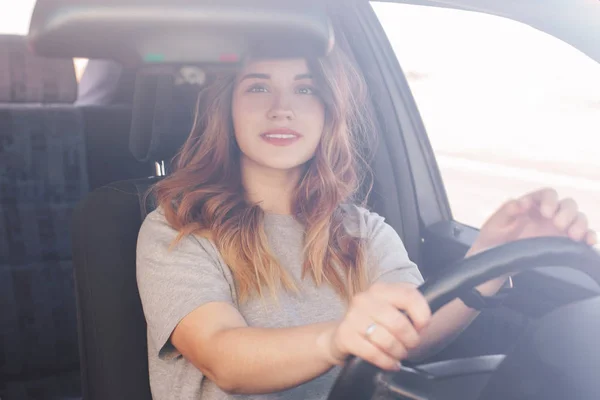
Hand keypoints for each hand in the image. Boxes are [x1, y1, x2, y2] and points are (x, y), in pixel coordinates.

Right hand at [319, 282, 430, 370]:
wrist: (341, 335)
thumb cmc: (372, 322)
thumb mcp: (388, 308)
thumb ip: (407, 307)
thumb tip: (428, 318)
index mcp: (380, 290)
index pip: (408, 295)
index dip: (422, 313)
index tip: (423, 326)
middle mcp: (364, 299)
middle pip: (398, 322)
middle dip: (410, 339)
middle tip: (411, 345)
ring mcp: (352, 317)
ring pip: (386, 340)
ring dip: (398, 352)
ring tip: (400, 354)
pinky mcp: (345, 336)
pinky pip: (373, 353)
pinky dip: (387, 362)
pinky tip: (391, 363)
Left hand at [470, 188, 596, 254]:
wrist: (493, 261)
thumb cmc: (493, 238)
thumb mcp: (494, 224)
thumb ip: (506, 212)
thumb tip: (520, 203)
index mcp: (532, 205)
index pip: (547, 194)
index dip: (549, 200)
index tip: (545, 212)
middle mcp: (548, 214)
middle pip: (567, 204)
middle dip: (566, 212)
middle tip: (558, 224)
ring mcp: (558, 228)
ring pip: (578, 219)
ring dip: (579, 224)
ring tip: (573, 235)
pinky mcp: (563, 243)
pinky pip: (582, 237)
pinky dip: (589, 237)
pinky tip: (588, 242)